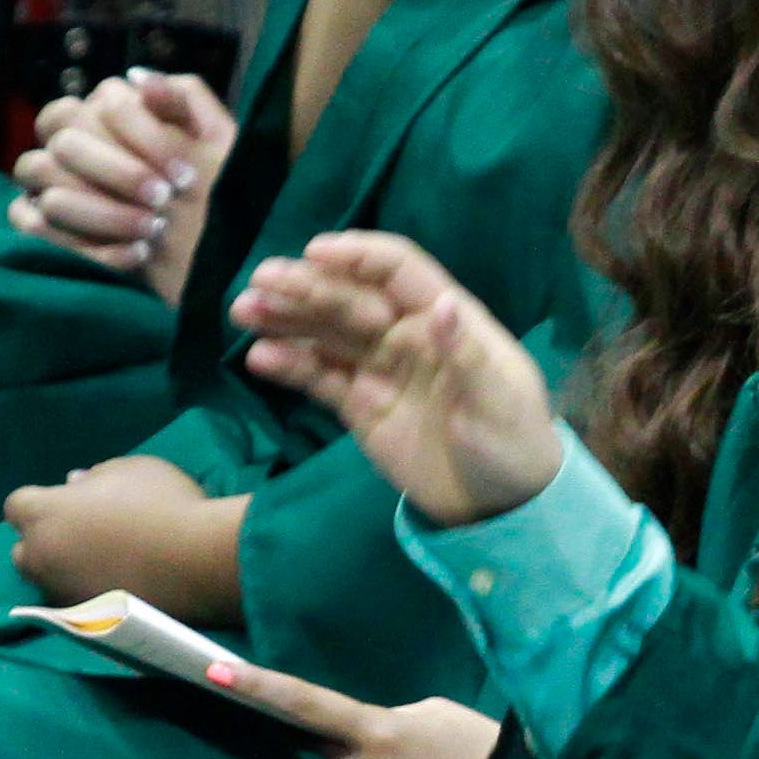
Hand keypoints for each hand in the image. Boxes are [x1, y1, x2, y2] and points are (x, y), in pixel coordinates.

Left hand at [6, 459, 247, 618]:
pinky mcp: (88, 621)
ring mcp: (62, 592)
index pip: (18, 505)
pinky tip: (122, 588)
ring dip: (68, 573)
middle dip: (46, 543)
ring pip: (51, 582)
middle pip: (25, 550)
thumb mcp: (132, 469)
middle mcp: (40, 556)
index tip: (72, 503)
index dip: (44, 503)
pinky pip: (79, 606)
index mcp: (43, 513)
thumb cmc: (164, 505)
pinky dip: (92, 597)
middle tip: (85, 537)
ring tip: (106, 567)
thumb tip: (77, 484)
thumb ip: (96, 475)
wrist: (201, 564)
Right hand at [7, 71, 233, 292]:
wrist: (220, 254)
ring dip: (102, 210)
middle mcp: (72, 141)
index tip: (185, 173)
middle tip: (165, 200)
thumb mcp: (219, 142)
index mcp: (109, 111)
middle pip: (66, 141)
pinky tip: (131, 256)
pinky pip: (29, 221)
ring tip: (153, 231)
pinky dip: (79, 243)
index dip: (140, 136)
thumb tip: (139, 77)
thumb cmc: (218, 188)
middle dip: (119, 174)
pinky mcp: (40, 223)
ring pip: (41, 175)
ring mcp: (48, 179)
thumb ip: (186, 99)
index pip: (100, 105)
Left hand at [212, 655, 502, 758]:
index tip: (213, 669)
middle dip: (290, 721)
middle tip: (254, 693)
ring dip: (339, 746)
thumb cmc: (486, 753)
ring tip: (368, 737)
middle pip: (309, 738)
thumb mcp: (436, 716)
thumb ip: (388, 718)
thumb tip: (360, 730)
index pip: (305, 704)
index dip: (258, 685)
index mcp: (377, 734)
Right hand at [237, 232, 563, 523]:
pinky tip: (259, 358)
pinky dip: (289, 365)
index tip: (314, 251)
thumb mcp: (500, 402)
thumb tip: (442, 305)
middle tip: (260, 283)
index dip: (358, 256)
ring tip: (244, 312)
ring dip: (286, 318)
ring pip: (325, 332)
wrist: (500, 506)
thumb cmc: (513, 445)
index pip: (399, 272)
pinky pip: (318, 377)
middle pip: (350, 297)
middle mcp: (407, 335)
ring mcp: (379, 368)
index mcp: (448, 321)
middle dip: (307, 285)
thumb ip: (468, 356)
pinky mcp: (358, 404)